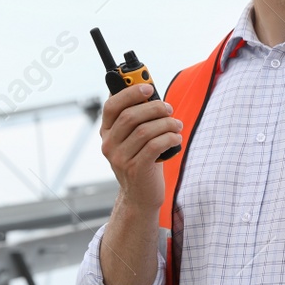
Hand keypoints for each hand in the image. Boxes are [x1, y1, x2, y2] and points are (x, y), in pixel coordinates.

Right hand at [98, 83, 182, 211]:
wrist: (140, 196)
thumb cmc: (142, 161)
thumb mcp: (134, 139)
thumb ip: (138, 117)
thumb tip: (150, 92)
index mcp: (107, 132)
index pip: (111, 106)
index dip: (129, 93)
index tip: (148, 88)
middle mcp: (109, 144)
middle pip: (130, 116)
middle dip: (154, 108)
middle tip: (169, 109)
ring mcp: (120, 158)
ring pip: (145, 131)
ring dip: (166, 124)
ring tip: (177, 126)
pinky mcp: (135, 169)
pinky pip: (155, 145)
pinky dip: (169, 138)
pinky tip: (176, 138)